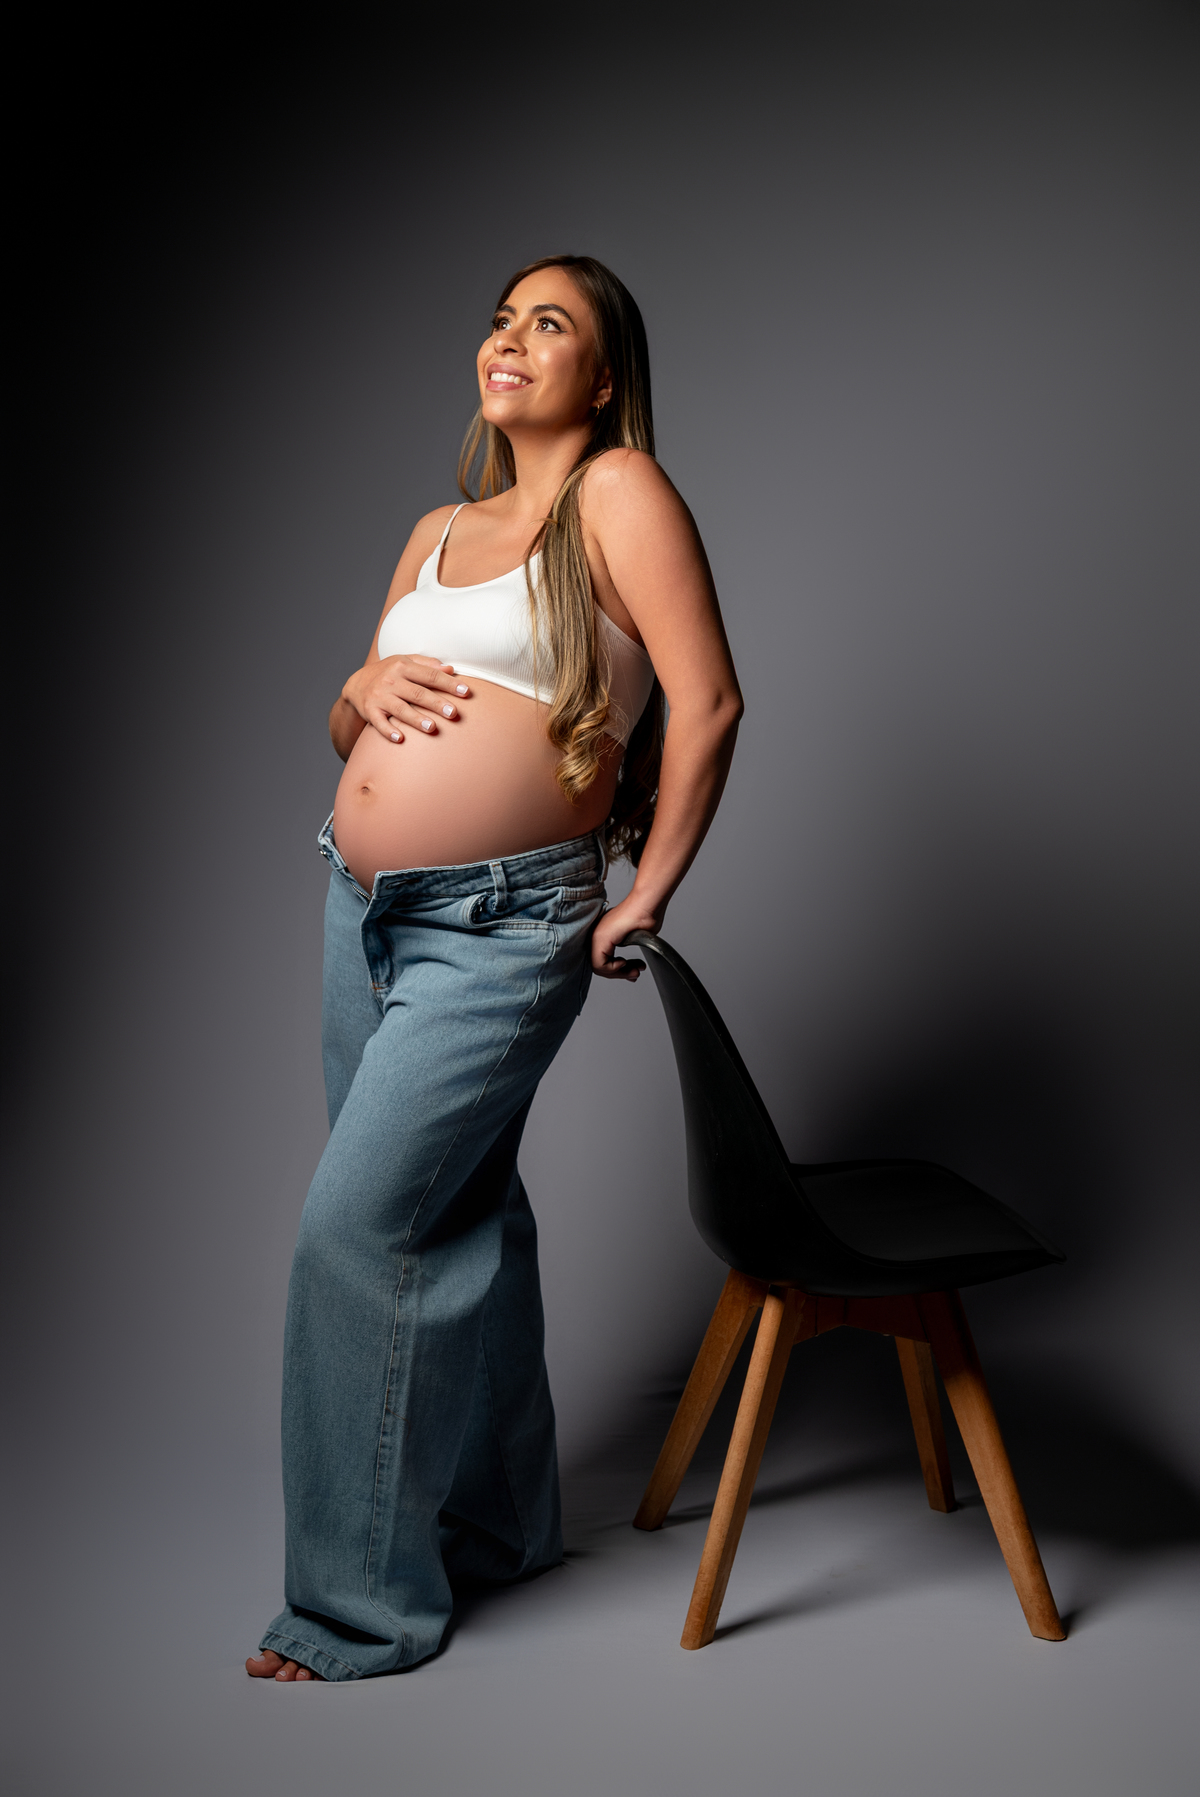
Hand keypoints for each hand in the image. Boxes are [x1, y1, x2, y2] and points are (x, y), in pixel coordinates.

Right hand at [345, 655, 471, 741]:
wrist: (356, 684)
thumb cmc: (389, 673)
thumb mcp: (405, 662)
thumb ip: (427, 664)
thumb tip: (451, 669)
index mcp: (403, 666)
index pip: (430, 675)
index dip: (448, 684)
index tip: (466, 692)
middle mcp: (391, 680)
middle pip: (418, 693)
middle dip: (436, 703)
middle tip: (454, 713)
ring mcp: (380, 697)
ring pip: (401, 709)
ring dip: (416, 719)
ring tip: (432, 728)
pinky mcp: (370, 711)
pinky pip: (380, 723)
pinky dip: (388, 731)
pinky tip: (400, 739)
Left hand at [591, 895, 660, 980]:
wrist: (648, 904)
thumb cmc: (646, 915)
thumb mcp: (636, 939)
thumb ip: (629, 951)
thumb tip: (632, 966)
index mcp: (604, 934)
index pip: (603, 960)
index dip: (618, 971)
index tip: (634, 971)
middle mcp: (597, 935)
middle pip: (600, 966)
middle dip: (620, 974)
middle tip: (635, 974)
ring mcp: (597, 936)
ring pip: (598, 967)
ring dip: (618, 973)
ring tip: (634, 971)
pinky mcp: (600, 938)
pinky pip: (599, 964)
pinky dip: (613, 969)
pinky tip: (624, 963)